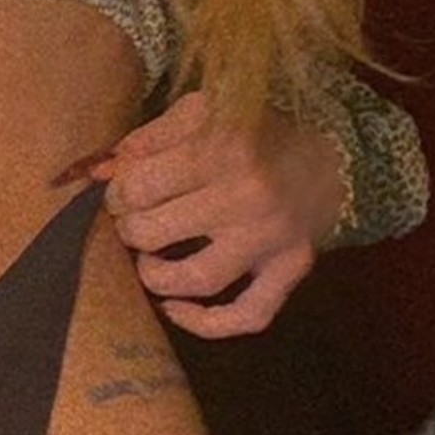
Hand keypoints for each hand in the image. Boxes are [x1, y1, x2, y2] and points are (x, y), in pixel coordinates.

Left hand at [89, 91, 348, 338]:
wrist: (333, 148)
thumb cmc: (256, 126)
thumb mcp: (202, 111)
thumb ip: (149, 138)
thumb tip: (101, 171)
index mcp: (221, 147)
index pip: (140, 185)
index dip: (118, 192)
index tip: (122, 191)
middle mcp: (248, 196)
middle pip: (156, 231)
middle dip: (130, 229)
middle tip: (131, 221)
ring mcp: (273, 238)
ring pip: (198, 278)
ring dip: (156, 276)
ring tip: (148, 259)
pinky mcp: (293, 267)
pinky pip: (250, 314)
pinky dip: (207, 323)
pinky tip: (174, 309)